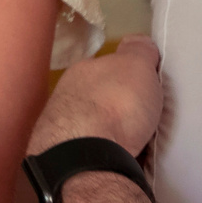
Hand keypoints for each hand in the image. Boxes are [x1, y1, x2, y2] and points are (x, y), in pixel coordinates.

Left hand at [30, 32, 162, 157]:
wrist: (86, 155)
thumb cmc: (116, 103)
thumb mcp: (136, 65)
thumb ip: (138, 51)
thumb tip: (137, 42)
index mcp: (82, 71)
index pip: (105, 68)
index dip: (124, 77)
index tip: (141, 91)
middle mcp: (65, 96)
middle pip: (95, 98)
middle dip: (112, 107)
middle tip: (138, 119)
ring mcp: (60, 129)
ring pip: (89, 126)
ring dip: (106, 132)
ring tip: (130, 144)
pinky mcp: (63, 159)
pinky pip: (88, 151)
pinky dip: (101, 154)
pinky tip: (116, 160)